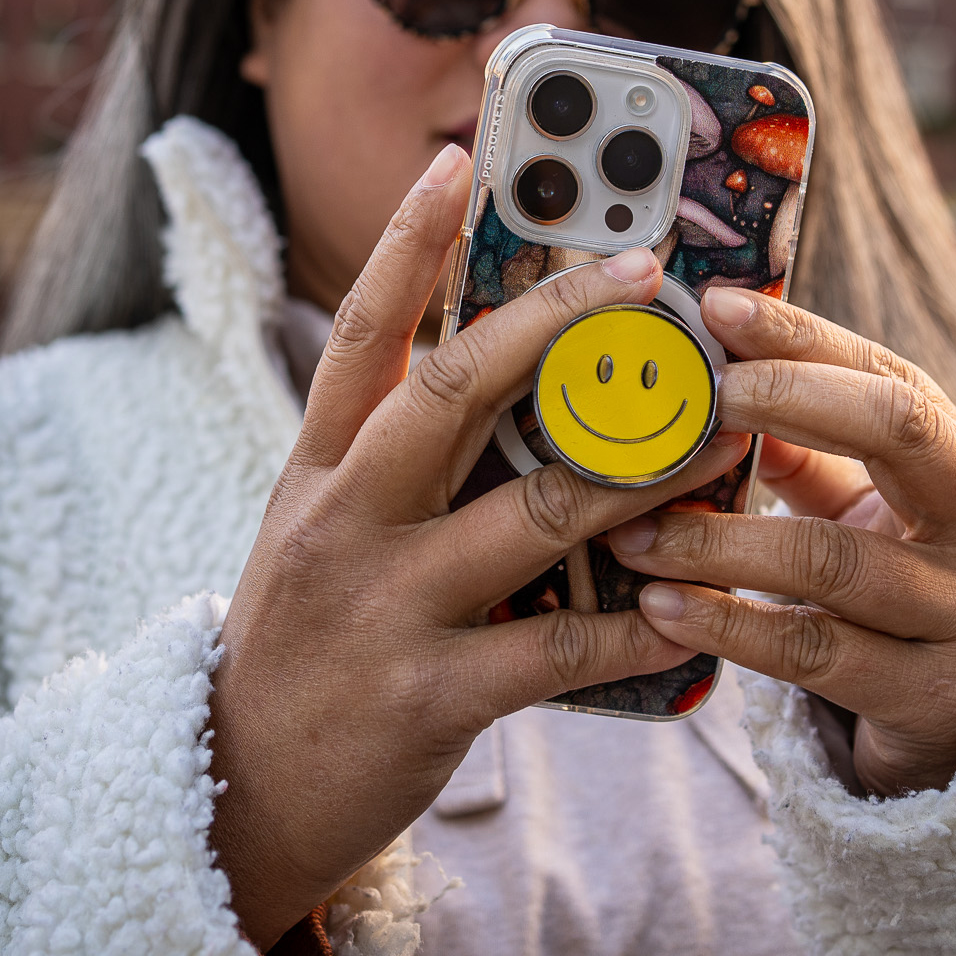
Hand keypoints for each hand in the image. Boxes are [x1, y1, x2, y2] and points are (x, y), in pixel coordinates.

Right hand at [208, 146, 739, 951]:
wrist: (236, 794)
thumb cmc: (304, 639)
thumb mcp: (316, 527)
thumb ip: (386, 453)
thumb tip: (497, 370)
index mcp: (319, 467)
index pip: (361, 333)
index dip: (408, 244)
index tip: (459, 161)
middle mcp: (348, 519)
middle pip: (454, 391)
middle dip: (554, 323)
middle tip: (643, 269)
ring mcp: (389, 606)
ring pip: (535, 513)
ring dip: (640, 469)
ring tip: (719, 430)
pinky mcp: (431, 697)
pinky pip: (561, 653)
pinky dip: (637, 626)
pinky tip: (695, 606)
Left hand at [609, 290, 955, 798]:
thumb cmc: (908, 582)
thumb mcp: (873, 506)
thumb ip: (805, 445)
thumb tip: (712, 366)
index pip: (889, 374)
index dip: (803, 337)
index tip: (716, 308)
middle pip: (897, 432)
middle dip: (790, 396)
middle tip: (693, 399)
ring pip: (832, 560)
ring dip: (717, 541)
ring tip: (632, 532)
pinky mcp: (928, 699)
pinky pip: (813, 654)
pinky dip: (727, 626)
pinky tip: (660, 607)